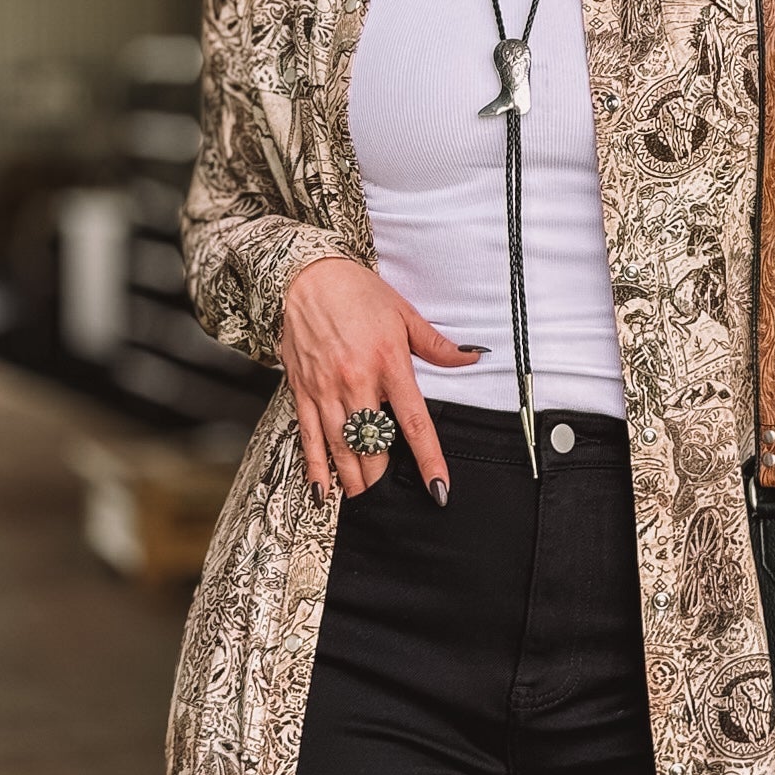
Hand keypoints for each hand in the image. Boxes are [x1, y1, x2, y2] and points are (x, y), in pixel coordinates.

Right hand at [280, 256, 485, 501]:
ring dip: (354, 480)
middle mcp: (355, 381)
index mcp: (387, 363)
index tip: (439, 489)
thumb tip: (473, 355)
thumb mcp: (404, 314)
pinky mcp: (302, 391)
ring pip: (342, 448)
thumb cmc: (357, 293)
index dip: (428, 461)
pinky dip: (316, 469)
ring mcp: (326, 389)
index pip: (414, 423)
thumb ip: (437, 345)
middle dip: (384, 477)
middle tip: (393, 498)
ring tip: (364, 499)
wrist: (305, 275)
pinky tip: (324, 492)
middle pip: (374, 444)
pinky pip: (309, 439)